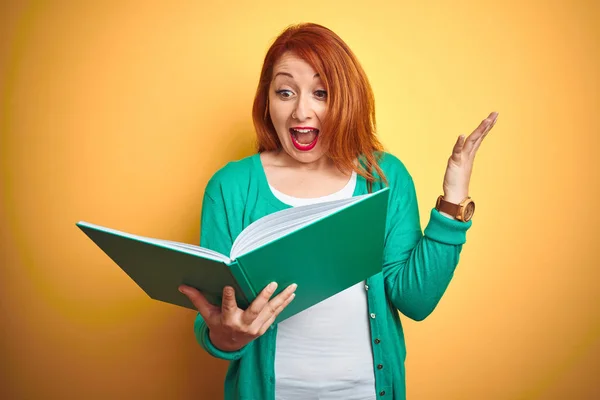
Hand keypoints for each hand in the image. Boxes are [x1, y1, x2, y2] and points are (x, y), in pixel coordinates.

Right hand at [178, 282, 296, 351]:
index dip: (229, 297)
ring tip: (292, 287)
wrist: (228, 345)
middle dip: (264, 297)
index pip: (227, 306)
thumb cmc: (217, 325)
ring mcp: (255, 328)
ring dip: (282, 298)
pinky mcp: (263, 329)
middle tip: (272, 284)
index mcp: (227, 319)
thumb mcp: (207, 314)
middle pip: (255, 310)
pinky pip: (275, 315)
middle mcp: (242, 324)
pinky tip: (291, 295)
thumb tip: (182, 286)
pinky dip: (284, 304)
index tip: (229, 287)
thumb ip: (197, 299)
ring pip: (270, 311)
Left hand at [442, 111, 498, 203]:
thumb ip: (461, 157)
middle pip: (478, 136)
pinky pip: (457, 151)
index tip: (493, 117)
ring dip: (479, 130)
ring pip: (472, 141)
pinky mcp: (455, 163)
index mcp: (469, 154)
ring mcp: (462, 158)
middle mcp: (468, 154)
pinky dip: (460, 143)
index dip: (486, 127)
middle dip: (487, 124)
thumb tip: (462, 150)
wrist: (455, 196)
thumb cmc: (456, 182)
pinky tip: (462, 135)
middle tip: (495, 113)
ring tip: (486, 120)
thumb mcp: (459, 165)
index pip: (479, 137)